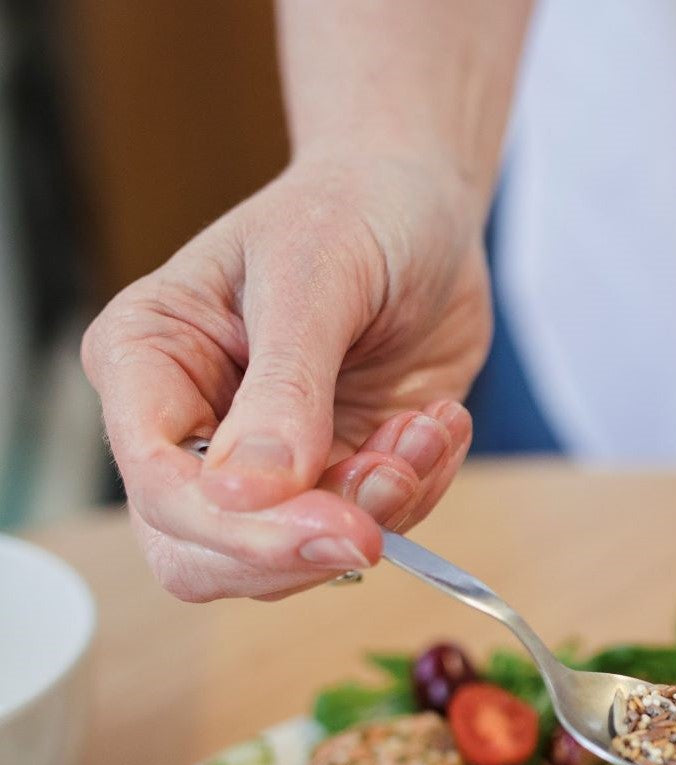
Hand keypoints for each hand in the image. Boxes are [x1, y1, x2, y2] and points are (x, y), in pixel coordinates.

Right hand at [82, 152, 488, 600]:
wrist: (422, 207)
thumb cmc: (351, 212)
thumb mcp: (313, 280)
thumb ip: (284, 390)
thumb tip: (244, 494)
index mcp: (149, 364)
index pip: (161, 487)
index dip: (242, 528)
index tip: (341, 527)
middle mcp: (193, 427)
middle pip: (206, 553)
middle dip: (308, 544)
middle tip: (391, 488)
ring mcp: (266, 462)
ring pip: (296, 556)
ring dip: (382, 506)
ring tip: (426, 425)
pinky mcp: (335, 474)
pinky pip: (369, 529)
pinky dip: (417, 491)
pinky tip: (436, 424)